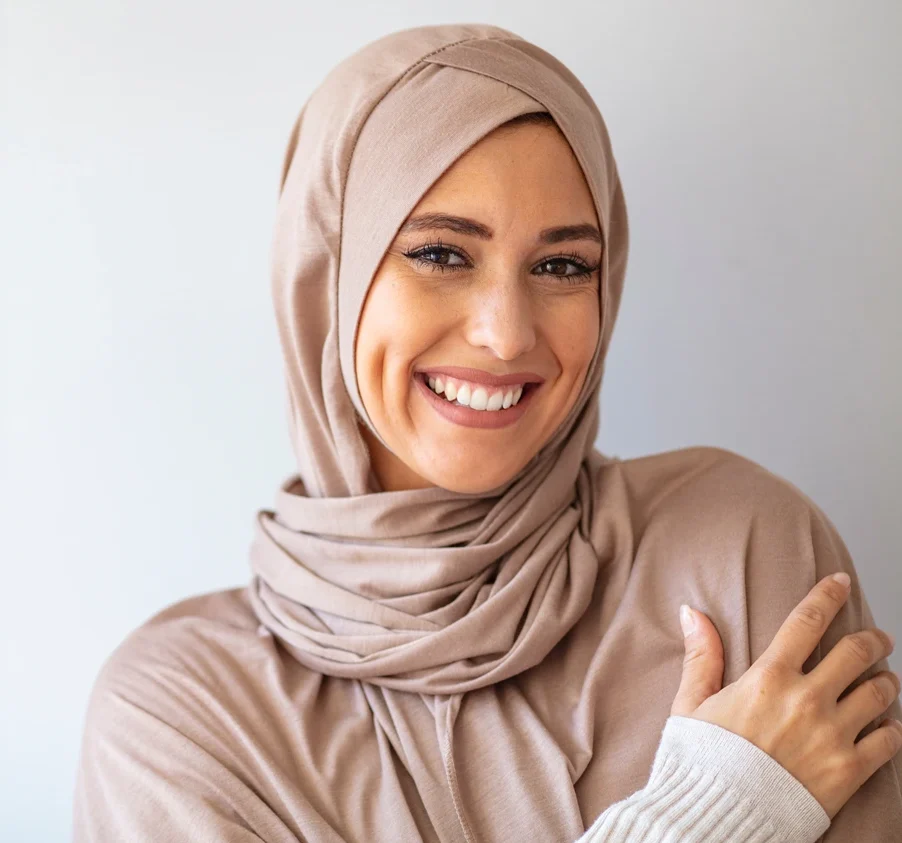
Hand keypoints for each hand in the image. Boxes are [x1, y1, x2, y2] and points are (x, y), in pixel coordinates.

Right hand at [671, 572, 901, 819]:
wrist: (719, 818)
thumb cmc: (702, 761)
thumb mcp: (692, 703)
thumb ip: (701, 655)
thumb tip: (692, 612)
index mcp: (768, 677)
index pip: (807, 621)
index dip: (828, 596)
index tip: (841, 583)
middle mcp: (806, 699)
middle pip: (856, 653)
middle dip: (872, 640)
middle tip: (877, 638)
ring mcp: (832, 735)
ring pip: (879, 692)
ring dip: (885, 681)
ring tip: (884, 680)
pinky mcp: (850, 771)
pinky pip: (888, 741)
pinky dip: (892, 728)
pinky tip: (887, 726)